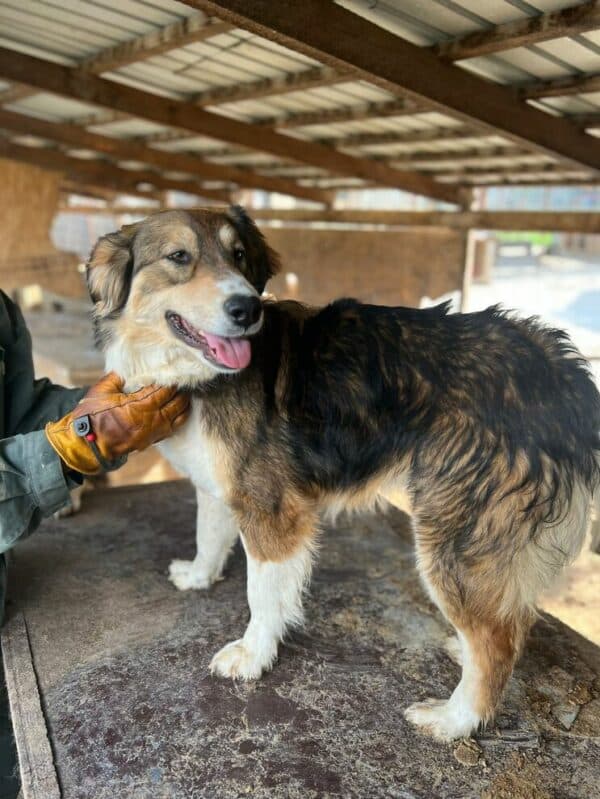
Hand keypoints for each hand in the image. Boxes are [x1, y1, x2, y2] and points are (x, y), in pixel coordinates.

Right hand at [45, 372, 189, 474]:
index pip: (163, 390)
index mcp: (139, 407)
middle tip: (184, 380)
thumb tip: (129, 368)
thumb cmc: (92, 416)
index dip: (171, 381)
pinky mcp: (152, 440)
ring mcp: (153, 432)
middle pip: (176, 402)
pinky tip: (181, 410)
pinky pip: (173, 428)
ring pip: (179, 416)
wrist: (88, 444)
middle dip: (181, 391)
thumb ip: (117, 377)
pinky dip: (180, 417)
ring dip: (184, 404)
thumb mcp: (101, 391)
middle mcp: (150, 420)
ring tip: (186, 393)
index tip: (175, 371)